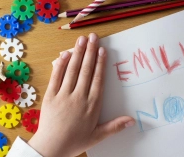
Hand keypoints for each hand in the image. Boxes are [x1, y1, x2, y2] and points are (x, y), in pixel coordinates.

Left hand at [28, 33, 134, 156]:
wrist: (51, 148)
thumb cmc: (75, 141)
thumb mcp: (97, 136)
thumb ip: (115, 126)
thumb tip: (132, 120)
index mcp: (92, 105)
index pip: (97, 79)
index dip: (100, 63)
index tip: (102, 50)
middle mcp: (79, 96)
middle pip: (86, 70)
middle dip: (90, 52)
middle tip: (93, 37)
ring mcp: (63, 95)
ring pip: (72, 70)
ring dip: (77, 53)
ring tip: (81, 40)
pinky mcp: (51, 96)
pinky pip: (56, 77)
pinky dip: (60, 64)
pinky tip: (65, 54)